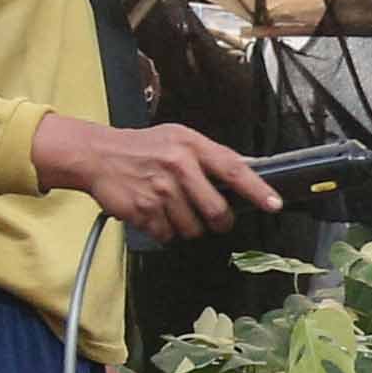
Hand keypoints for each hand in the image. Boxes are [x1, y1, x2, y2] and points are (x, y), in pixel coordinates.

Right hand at [35, 111, 280, 240]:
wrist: (97, 155)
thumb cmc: (143, 147)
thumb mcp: (178, 137)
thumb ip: (210, 155)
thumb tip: (248, 169)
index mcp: (191, 146)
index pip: (233, 169)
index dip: (256, 189)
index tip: (274, 204)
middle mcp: (178, 166)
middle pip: (216, 211)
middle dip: (219, 221)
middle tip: (213, 218)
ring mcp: (160, 190)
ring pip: (192, 228)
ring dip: (186, 226)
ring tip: (172, 207)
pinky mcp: (143, 210)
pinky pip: (167, 235)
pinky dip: (164, 231)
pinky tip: (154, 213)